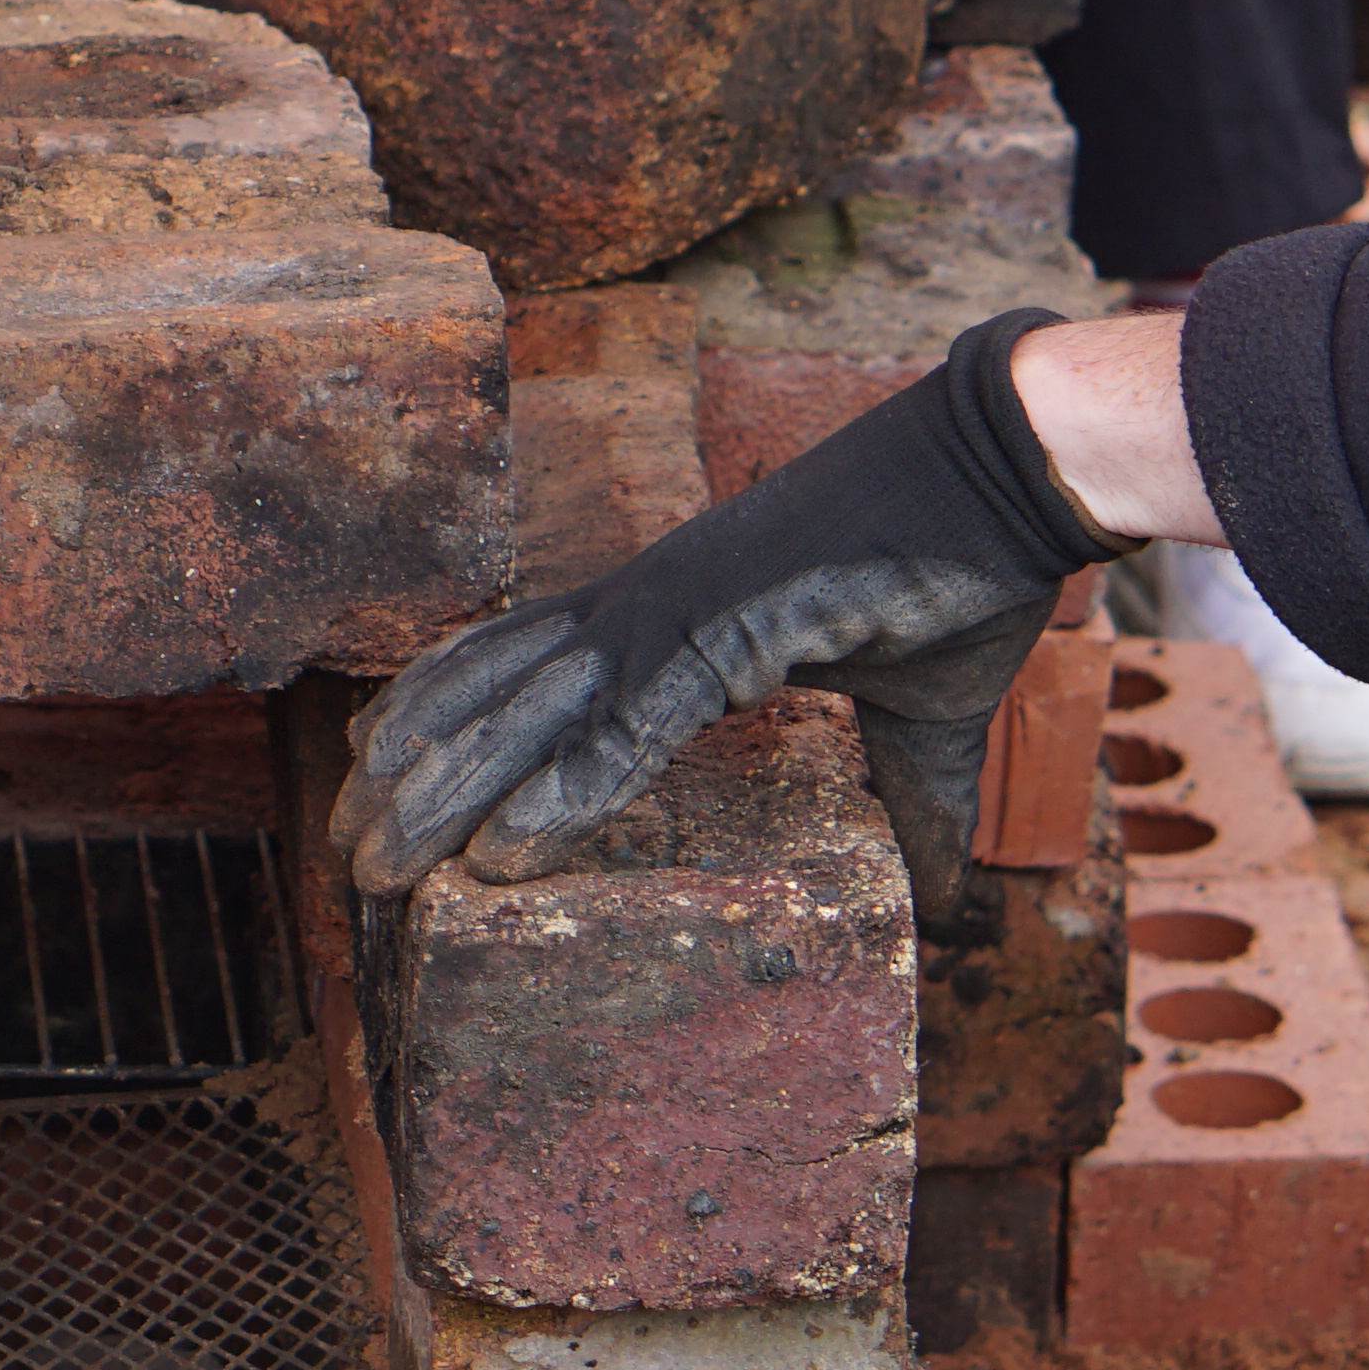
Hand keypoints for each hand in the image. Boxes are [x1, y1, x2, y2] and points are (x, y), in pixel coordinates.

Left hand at [341, 311, 1128, 921]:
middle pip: (494, 693)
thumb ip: (912, 807)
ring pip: (531, 712)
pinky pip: (626, 726)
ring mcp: (682, 606)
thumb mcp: (925, 722)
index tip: (379, 786)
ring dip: (447, 795)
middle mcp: (652, 601)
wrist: (1023, 469)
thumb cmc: (970, 573)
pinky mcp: (732, 626)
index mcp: (676, 610)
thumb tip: (942, 900)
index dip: (446, 725)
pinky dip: (559, 792)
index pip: (528, 669)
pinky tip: (500, 853)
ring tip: (377, 869)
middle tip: (345, 857)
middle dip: (410, 776)